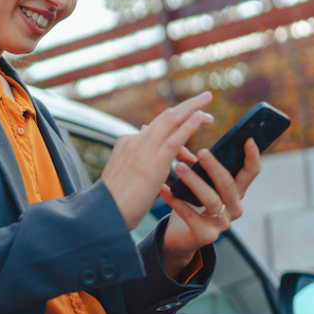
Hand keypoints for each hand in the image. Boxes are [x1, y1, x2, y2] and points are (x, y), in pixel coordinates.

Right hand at [100, 92, 213, 229]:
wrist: (104, 214)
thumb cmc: (114, 203)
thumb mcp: (124, 177)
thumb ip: (138, 164)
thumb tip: (155, 162)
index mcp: (126, 144)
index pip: (155, 127)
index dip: (176, 119)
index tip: (191, 117)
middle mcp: (133, 142)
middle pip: (164, 117)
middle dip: (186, 106)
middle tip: (205, 99)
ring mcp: (141, 151)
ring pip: (170, 122)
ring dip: (191, 109)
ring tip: (209, 110)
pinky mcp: (152, 164)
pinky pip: (173, 140)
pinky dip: (188, 126)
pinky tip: (200, 118)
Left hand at [157, 137, 262, 278]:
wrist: (179, 236)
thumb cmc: (190, 203)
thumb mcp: (197, 181)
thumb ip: (194, 159)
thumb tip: (174, 125)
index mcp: (235, 190)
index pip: (251, 172)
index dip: (253, 156)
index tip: (248, 138)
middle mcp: (234, 207)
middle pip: (229, 185)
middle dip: (215, 167)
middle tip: (201, 151)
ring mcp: (221, 224)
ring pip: (212, 201)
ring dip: (195, 183)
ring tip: (178, 167)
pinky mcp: (205, 236)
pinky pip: (190, 216)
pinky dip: (176, 201)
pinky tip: (163, 188)